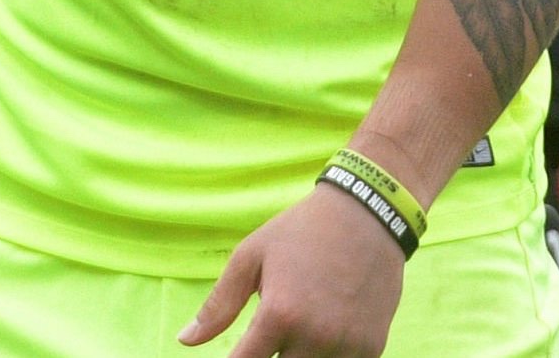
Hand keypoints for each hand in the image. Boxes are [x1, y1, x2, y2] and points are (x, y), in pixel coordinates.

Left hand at [178, 184, 405, 357]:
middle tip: (272, 330)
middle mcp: (315, 337)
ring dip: (298, 357)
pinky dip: (328, 356)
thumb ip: (219, 304)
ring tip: (297, 328)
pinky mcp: (372, 348)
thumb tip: (185, 341)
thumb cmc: (301, 231)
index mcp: (280, 314)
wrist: (366, 214)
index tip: (235, 356)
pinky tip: (324, 331)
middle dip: (268, 357)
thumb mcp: (253, 255)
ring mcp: (347, 346)